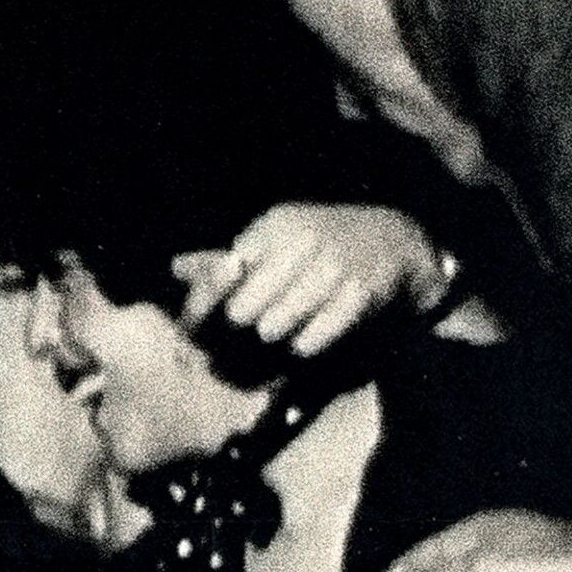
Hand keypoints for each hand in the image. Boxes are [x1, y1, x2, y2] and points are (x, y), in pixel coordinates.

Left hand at [173, 203, 451, 358]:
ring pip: (274, 326)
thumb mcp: (275, 240)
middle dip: (242, 325)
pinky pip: (312, 339)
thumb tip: (175, 268)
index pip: (222, 272)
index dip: (203, 306)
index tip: (200, 327)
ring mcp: (334, 266)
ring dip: (274, 336)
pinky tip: (305, 339)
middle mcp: (303, 240)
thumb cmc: (321, 244)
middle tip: (251, 328)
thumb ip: (224, 259)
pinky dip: (304, 346)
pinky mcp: (360, 294)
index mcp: (275, 225)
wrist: (396, 241)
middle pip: (242, 309)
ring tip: (279, 331)